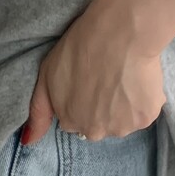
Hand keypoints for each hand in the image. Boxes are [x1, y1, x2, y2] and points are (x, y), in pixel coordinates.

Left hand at [22, 6, 165, 144]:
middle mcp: (95, 131)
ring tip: (124, 76)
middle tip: (108, 77)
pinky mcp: (146, 118)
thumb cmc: (79, 48)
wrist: (119, 34)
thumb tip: (29, 141)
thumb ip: (38, 113)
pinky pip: (145, 112)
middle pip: (101, 124)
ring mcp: (122, 127)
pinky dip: (144, 99)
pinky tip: (139, 78)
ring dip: (125, 105)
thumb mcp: (46, 76)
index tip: (90, 80)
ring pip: (124, 120)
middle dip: (104, 107)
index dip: (84, 99)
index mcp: (70, 121)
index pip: (77, 119)